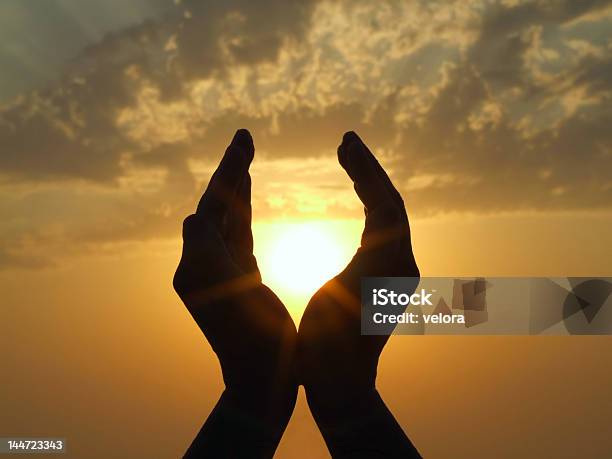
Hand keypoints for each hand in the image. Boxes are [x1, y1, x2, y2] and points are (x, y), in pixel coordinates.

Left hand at [173, 129, 296, 457]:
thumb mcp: (230, 297)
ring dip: (235, 186)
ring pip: (227, 218)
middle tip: (244, 137)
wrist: (263, 379)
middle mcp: (202, 264)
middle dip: (230, 172)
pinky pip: (240, 235)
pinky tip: (248, 194)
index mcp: (196, 266)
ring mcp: (221, 270)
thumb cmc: (252, 344)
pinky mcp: (240, 277)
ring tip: (245, 157)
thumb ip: (209, 253)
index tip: (243, 140)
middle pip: (215, 206)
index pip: (209, 207)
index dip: (227, 173)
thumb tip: (194, 217)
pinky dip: (244, 211)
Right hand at [297, 131, 420, 456]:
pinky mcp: (387, 275)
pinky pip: (382, 229)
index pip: (387, 205)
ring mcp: (397, 270)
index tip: (344, 141)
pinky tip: (357, 193)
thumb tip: (385, 216)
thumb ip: (366, 255)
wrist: (339, 382)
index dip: (367, 170)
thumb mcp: (340, 296)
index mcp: (393, 267)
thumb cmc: (328, 347)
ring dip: (370, 183)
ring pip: (388, 214)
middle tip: (346, 140)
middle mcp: (404, 264)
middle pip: (391, 204)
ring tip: (347, 156)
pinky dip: (368, 203)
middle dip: (369, 169)